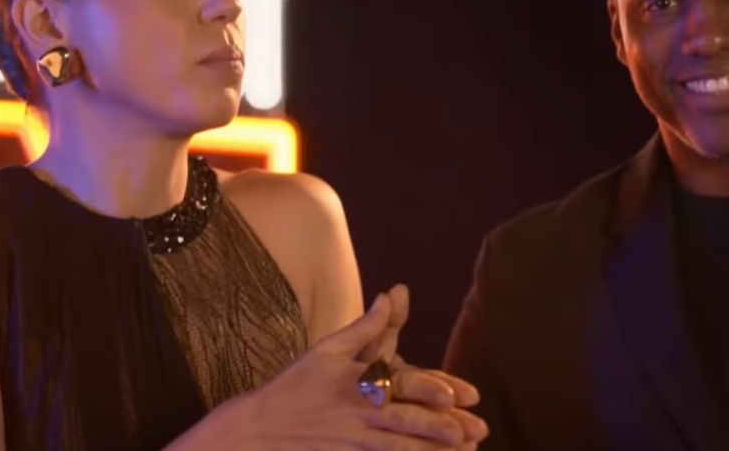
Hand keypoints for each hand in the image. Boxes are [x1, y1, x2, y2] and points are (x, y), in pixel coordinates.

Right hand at [221, 290, 485, 449]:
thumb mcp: (328, 349)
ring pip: (399, 450)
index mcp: (356, 382)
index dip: (426, 389)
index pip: (397, 385)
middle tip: (471, 434)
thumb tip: (392, 293)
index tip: (453, 396)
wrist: (256, 429)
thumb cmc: (296, 384)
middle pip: (404, 422)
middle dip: (438, 429)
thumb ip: (366, 326)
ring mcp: (353, 442)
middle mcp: (358, 414)